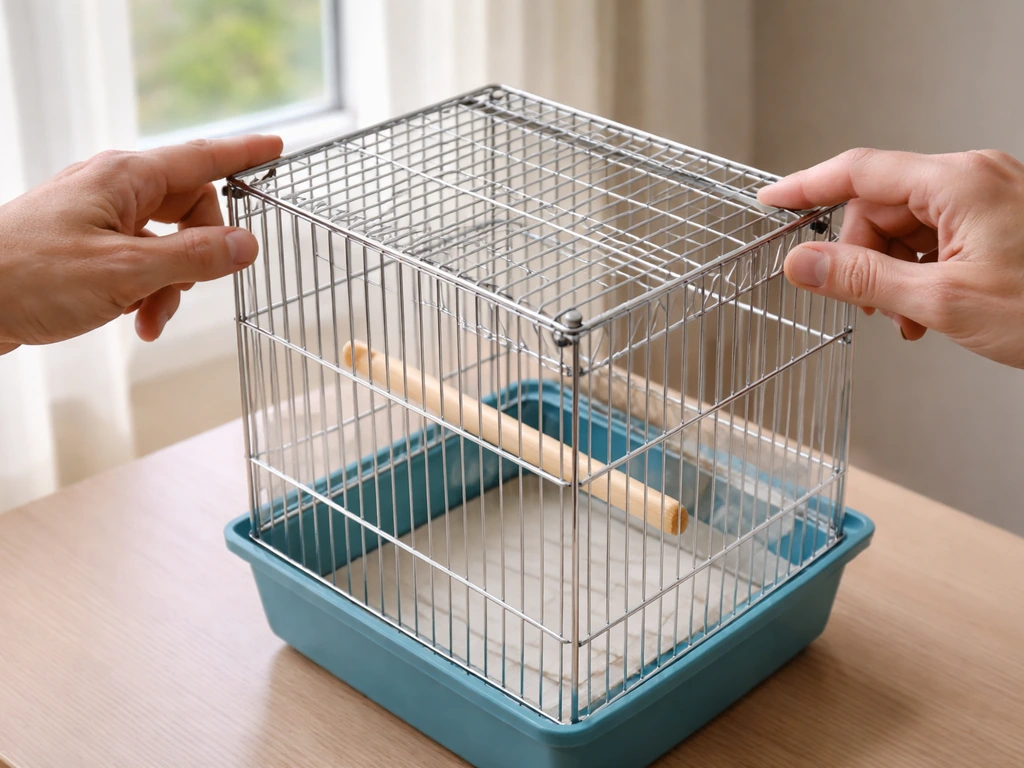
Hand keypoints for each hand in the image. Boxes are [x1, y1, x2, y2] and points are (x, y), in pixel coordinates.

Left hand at [0, 135, 282, 354]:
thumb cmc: (28, 276)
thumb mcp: (126, 271)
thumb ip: (193, 257)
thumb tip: (246, 245)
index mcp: (125, 178)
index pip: (202, 159)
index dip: (243, 155)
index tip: (276, 148)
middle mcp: (114, 189)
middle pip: (188, 209)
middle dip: (198, 255)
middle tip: (191, 287)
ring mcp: (99, 216)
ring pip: (165, 242)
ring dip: (170, 283)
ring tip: (149, 316)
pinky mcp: (86, 244)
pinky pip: (139, 260)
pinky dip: (146, 290)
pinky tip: (134, 318)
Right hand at [757, 148, 1023, 368]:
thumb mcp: (943, 300)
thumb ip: (863, 279)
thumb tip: (804, 264)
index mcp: (958, 182)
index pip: (859, 172)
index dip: (807, 188)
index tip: (771, 202)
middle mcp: (972, 179)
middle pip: (881, 206)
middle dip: (863, 256)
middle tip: (864, 302)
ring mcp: (987, 198)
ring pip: (906, 227)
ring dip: (892, 273)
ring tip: (906, 317)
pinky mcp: (997, 220)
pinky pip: (935, 237)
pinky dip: (918, 273)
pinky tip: (925, 311)